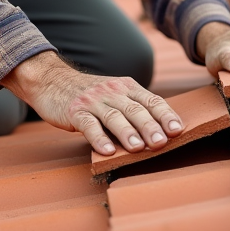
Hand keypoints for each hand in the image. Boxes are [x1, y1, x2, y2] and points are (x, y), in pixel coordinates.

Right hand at [1, 52, 183, 155]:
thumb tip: (162, 133)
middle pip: (135, 109)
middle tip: (161, 143)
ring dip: (128, 133)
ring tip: (138, 148)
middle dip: (150, 126)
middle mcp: (112, 91)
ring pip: (114, 117)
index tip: (178, 130)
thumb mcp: (115, 94)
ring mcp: (93, 100)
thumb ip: (134, 108)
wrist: (51, 80)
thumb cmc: (90, 94)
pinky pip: (89, 125)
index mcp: (127, 87)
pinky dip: (99, 138)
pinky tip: (107, 151)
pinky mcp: (75, 111)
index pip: (151, 100)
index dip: (165, 115)